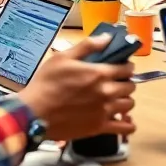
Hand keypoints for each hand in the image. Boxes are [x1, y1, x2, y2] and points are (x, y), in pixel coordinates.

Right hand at [18, 35, 136, 141]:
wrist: (34, 112)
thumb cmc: (46, 82)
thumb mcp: (63, 57)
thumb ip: (87, 46)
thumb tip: (108, 37)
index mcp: (100, 73)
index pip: (127, 69)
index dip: (127, 66)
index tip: (122, 66)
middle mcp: (107, 92)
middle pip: (130, 86)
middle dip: (126, 82)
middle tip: (116, 82)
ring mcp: (105, 112)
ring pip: (129, 105)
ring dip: (125, 99)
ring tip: (116, 98)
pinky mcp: (99, 127)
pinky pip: (125, 128)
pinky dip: (128, 123)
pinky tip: (123, 119)